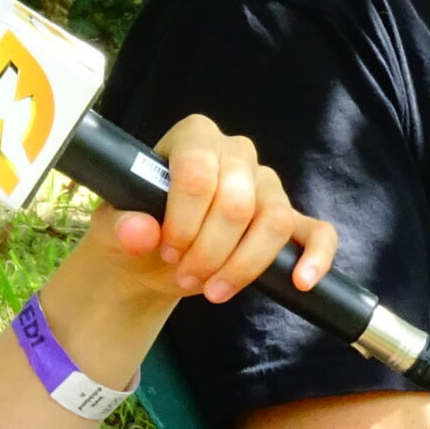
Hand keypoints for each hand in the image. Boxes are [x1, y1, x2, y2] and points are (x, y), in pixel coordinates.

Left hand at [80, 115, 339, 309]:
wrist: (154, 258)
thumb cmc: (136, 230)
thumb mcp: (112, 230)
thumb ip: (121, 228)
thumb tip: (139, 231)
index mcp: (194, 138)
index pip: (197, 172)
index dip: (182, 221)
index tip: (167, 250)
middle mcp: (236, 152)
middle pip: (237, 201)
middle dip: (209, 250)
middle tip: (184, 275)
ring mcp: (268, 184)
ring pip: (275, 220)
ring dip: (243, 264)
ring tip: (213, 290)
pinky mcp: (291, 219)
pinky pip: (317, 232)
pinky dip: (315, 257)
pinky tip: (301, 281)